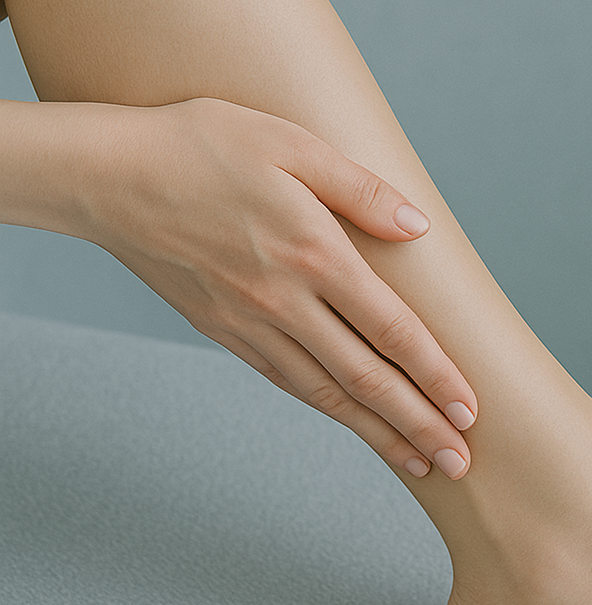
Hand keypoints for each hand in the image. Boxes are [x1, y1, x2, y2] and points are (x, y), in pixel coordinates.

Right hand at [80, 97, 476, 476]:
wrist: (107, 177)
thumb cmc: (200, 144)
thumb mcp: (289, 141)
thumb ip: (358, 188)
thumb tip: (419, 226)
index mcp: (313, 252)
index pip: (392, 330)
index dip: (436, 375)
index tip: (471, 410)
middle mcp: (284, 300)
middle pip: (367, 378)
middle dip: (420, 425)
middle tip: (462, 463)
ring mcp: (250, 322)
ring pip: (326, 392)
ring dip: (378, 431)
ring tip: (420, 461)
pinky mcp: (222, 330)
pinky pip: (286, 379)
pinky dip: (327, 407)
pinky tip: (352, 420)